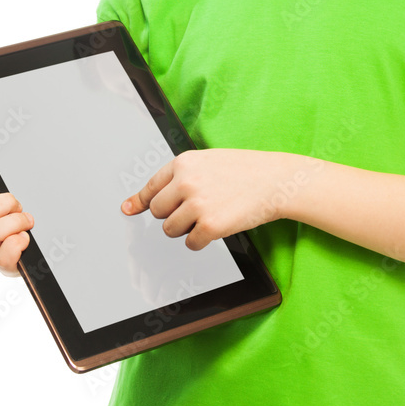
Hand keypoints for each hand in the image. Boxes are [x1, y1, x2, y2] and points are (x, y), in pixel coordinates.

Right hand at [0, 183, 33, 276]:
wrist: (41, 249)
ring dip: (16, 222)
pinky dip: (18, 244)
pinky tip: (25, 240)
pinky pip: (3, 258)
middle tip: (18, 209)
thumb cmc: (24, 223)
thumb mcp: (8, 203)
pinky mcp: (4, 269)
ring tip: (26, 224)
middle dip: (7, 204)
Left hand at [120, 148, 305, 250]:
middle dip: (172, 214)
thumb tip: (132, 205)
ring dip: (186, 228)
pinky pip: (191, 243)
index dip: (139, 201)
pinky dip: (202, 240)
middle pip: (157, 212)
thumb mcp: (207, 162)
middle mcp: (186, 182)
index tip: (128, 210)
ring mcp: (197, 204)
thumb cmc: (244, 170)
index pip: (150, 187)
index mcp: (183, 163)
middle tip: (195, 209)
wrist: (275, 180)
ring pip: (170, 229)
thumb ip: (174, 179)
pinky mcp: (210, 226)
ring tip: (210, 214)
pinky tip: (218, 225)